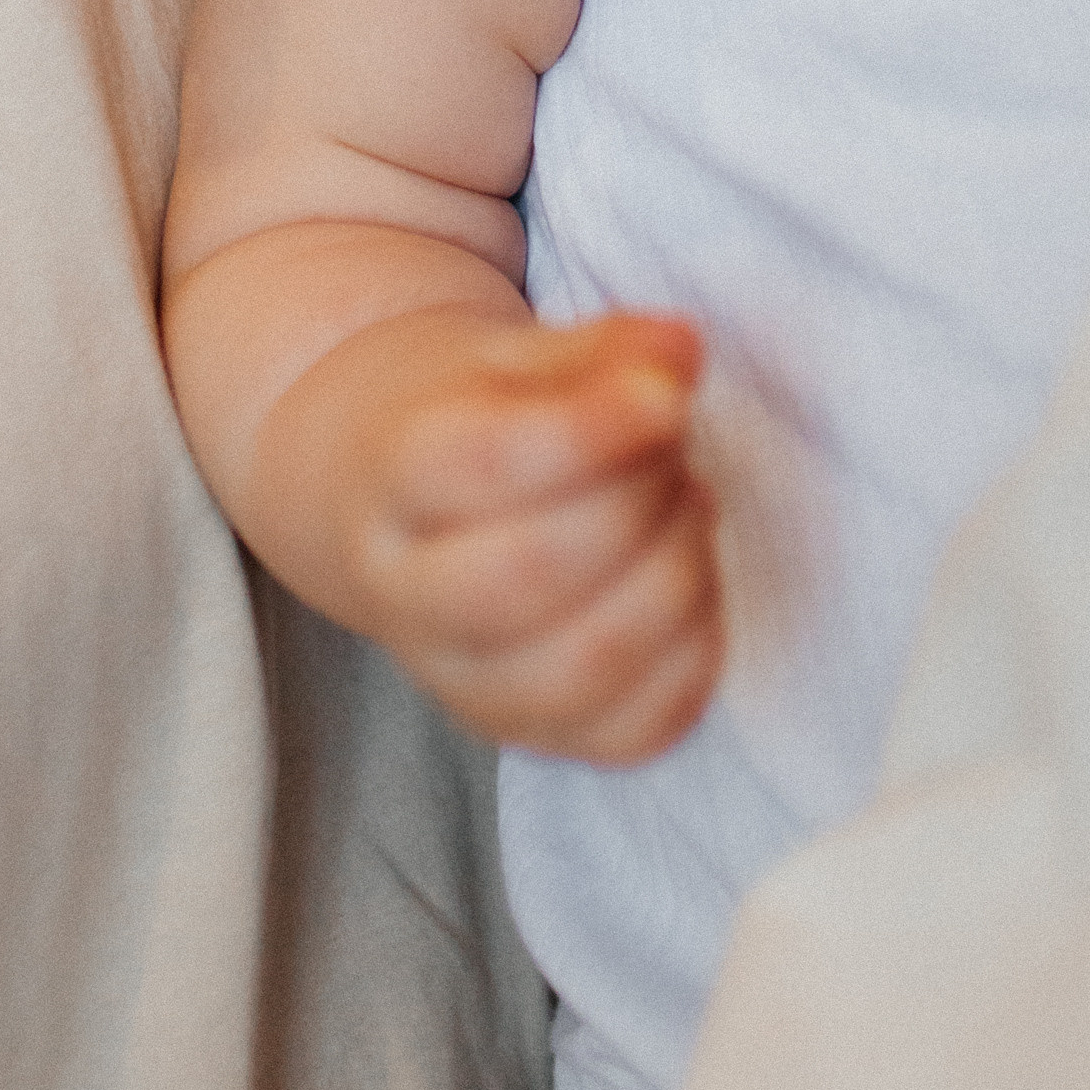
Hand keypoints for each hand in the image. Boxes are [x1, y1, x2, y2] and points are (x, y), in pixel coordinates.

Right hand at [330, 309, 722, 763]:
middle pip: (527, 577)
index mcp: (395, 479)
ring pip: (579, 670)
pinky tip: (695, 582)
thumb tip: (679, 359)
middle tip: (674, 451)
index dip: (595, 430)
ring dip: (672, 578)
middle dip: (637, 504)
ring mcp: (467, 684)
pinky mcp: (534, 737)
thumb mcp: (518, 359)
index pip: (486, 466)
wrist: (398, 504)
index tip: (669, 395)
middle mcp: (411, 599)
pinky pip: (631, 732)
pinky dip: (692, 657)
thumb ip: (602, 353)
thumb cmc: (473, 418)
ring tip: (689, 508)